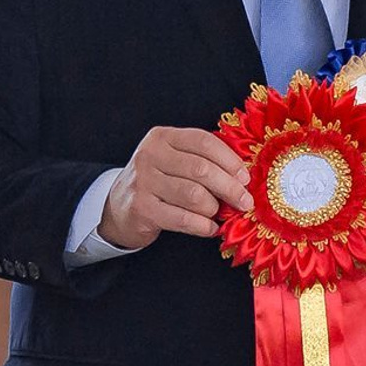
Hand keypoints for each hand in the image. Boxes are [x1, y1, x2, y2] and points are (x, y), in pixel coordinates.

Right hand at [100, 126, 251, 248]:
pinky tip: (210, 228)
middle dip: (230, 188)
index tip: (246, 178)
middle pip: (201, 169)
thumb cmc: (158, 182)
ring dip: (213, 208)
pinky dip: (203, 226)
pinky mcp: (142, 208)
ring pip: (194, 195)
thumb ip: (203, 161)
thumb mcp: (174, 161)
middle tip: (245, 202)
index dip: (230, 160)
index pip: (204, 142)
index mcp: (163, 137)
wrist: (119, 207)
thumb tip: (243, 177)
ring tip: (217, 213)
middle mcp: (150, 154)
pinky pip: (183, 219)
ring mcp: (143, 181)